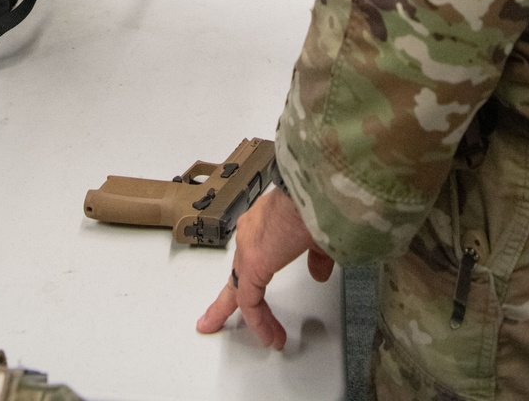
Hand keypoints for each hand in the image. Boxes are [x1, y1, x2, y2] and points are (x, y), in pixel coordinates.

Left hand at [196, 188, 332, 348]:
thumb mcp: (318, 232)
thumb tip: (317, 272)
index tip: (247, 293)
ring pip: (239, 289)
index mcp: (263, 223)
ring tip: (265, 338)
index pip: (249, 256)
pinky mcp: (253, 263)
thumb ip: (315, 256)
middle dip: (225, 302)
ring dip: (252, 317)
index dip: (247, 276)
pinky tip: (271, 336)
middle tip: (211, 320)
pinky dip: (261, 321)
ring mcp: (248, 248)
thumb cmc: (316, 201)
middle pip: (235, 275)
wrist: (314, 189)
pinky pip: (250, 300)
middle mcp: (250, 233)